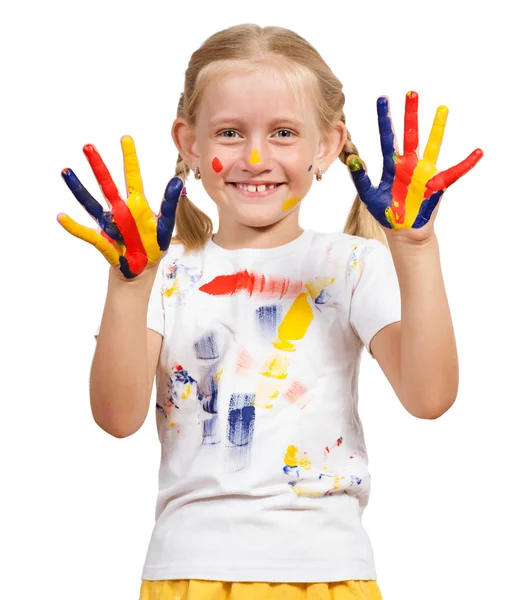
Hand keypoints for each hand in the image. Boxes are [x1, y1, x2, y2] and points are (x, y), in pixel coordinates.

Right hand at [57, 135, 182, 277]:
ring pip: (91, 202)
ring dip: (79, 188)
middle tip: (88, 146)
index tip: (125, 138)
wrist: (143, 268)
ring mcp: (109, 223)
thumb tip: (177, 181)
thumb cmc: (154, 245)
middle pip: (107, 184)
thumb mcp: (165, 224)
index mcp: (137, 204)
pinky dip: (74, 226)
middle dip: (98, 166)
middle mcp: (120, 209)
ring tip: (66, 171)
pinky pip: (86, 233)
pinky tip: (61, 217)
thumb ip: (169, 204)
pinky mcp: (103, 240)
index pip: (133, 177)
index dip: (129, 159)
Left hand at [346, 91, 482, 241]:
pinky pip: (454, 172)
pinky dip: (466, 163)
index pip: (387, 137)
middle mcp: (409, 164)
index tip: (382, 99)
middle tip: (411, 92)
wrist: (402, 231)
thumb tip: (353, 159)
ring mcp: (424, 172)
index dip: (385, 119)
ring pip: (432, 145)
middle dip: (410, 114)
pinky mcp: (437, 184)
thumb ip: (360, 178)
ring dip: (437, 128)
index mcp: (391, 165)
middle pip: (409, 134)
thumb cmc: (386, 213)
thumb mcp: (369, 196)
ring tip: (442, 108)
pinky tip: (477, 153)